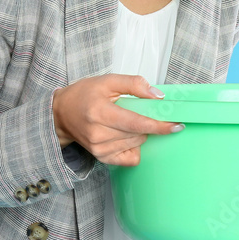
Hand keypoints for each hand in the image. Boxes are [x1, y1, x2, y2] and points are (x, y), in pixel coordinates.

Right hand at [51, 74, 183, 166]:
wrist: (62, 114)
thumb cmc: (84, 95)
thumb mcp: (108, 81)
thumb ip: (133, 84)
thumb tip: (158, 95)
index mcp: (100, 112)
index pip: (137, 122)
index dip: (159, 125)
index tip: (176, 124)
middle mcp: (99, 134)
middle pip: (139, 133)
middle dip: (147, 123)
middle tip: (140, 112)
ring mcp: (100, 149)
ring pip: (137, 143)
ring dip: (139, 133)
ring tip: (124, 121)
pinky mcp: (101, 158)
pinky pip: (131, 158)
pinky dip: (134, 147)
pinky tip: (125, 136)